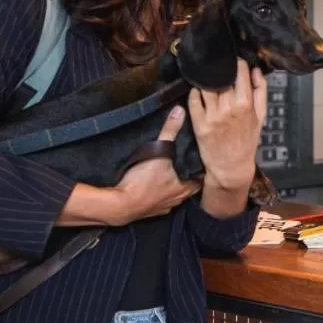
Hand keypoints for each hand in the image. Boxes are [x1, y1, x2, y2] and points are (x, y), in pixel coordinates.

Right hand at [108, 106, 199, 224]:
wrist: (121, 205)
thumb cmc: (142, 180)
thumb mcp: (158, 151)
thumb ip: (170, 131)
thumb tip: (180, 111)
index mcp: (185, 187)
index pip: (201, 177)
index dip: (202, 167)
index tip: (201, 157)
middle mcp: (178, 199)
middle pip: (190, 187)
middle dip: (189, 176)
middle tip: (188, 163)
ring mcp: (166, 207)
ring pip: (177, 196)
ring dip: (176, 186)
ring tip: (173, 174)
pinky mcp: (153, 212)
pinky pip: (162, 203)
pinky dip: (162, 195)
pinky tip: (157, 188)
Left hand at [189, 59, 267, 193]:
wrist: (231, 166)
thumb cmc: (247, 140)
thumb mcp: (261, 116)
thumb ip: (261, 92)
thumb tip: (256, 70)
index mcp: (245, 104)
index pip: (239, 71)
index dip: (236, 63)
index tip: (235, 62)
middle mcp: (228, 108)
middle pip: (221, 77)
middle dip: (220, 69)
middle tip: (219, 68)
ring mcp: (212, 116)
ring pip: (205, 86)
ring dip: (206, 79)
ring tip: (207, 78)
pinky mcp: (199, 124)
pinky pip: (193, 100)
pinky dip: (194, 92)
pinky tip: (198, 91)